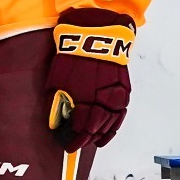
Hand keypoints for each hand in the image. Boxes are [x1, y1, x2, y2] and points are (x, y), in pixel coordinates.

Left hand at [46, 8, 133, 152]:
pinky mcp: (124, 91)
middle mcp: (102, 101)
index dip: (72, 140)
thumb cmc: (71, 56)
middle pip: (95, 129)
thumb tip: (57, 124)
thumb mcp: (56, 81)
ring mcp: (115, 96)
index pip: (79, 130)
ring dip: (99, 136)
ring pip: (109, 125)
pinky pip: (120, 115)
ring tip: (90, 142)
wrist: (95, 34)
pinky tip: (106, 135)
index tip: (66, 145)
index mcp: (83, 99)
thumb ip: (57, 105)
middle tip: (75, 144)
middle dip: (84, 140)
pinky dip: (113, 128)